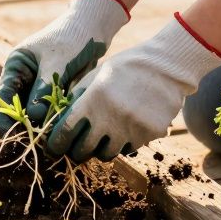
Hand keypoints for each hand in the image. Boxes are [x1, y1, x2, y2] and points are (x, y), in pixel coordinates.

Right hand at [0, 0, 128, 134]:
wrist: (94, 28)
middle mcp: (23, 77)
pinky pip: (50, 112)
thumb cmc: (72, 37)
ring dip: (39, 127)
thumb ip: (44, 89)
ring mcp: (38, 86)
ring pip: (34, 113)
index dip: (5, 119)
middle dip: (23, 127)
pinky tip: (60, 133)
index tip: (13, 136)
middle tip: (34, 145)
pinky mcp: (54, 92)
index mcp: (15, 65)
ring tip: (48, 143)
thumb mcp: (57, 62)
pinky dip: (53, 122)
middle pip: (16, 109)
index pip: (3, 97)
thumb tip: (33, 118)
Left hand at [46, 16, 220, 160]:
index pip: (66, 131)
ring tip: (104, 139)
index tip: (54, 148)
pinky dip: (124, 144)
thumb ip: (79, 96)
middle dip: (77, 152)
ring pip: (107, 154)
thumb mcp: (97, 75)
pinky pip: (130, 148)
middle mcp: (110, 118)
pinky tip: (126, 130)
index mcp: (92, 101)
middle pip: (84, 149)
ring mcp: (130, 128)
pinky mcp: (149, 134)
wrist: (166, 66)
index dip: (57, 143)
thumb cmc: (127, 68)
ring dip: (102, 149)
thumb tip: (60, 118)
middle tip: (78, 149)